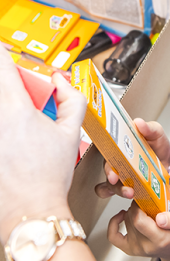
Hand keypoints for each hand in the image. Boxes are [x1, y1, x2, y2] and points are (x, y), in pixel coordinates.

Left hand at [0, 46, 85, 243]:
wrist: (30, 208)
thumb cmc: (49, 175)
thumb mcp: (72, 132)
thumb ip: (72, 99)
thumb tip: (62, 81)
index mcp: (16, 108)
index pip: (2, 62)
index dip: (3, 52)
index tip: (5, 53)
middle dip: (6, 83)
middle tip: (19, 97)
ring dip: (6, 105)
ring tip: (18, 126)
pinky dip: (4, 129)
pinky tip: (11, 141)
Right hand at [95, 119, 169, 199]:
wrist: (169, 164)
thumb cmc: (158, 146)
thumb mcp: (156, 134)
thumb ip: (149, 128)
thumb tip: (139, 122)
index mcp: (120, 147)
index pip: (105, 151)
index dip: (105, 159)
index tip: (111, 168)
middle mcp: (116, 162)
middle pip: (107, 170)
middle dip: (110, 177)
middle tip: (117, 181)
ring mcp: (121, 177)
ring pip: (108, 186)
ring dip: (117, 190)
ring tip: (130, 192)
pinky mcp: (128, 189)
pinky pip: (118, 198)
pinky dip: (122, 200)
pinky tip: (132, 200)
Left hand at [108, 203, 169, 260]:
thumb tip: (160, 218)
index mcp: (160, 239)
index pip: (139, 221)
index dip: (139, 207)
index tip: (146, 199)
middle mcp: (145, 246)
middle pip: (131, 219)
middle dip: (137, 207)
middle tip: (146, 202)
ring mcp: (135, 248)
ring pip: (126, 222)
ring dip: (131, 212)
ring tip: (143, 209)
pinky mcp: (129, 248)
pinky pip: (113, 236)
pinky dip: (114, 223)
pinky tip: (122, 215)